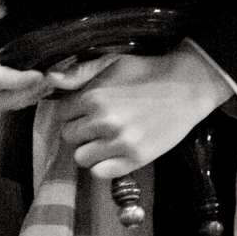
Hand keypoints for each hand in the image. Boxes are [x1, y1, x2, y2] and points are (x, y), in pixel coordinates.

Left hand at [44, 47, 233, 178]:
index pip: (63, 114)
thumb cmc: (146, 72)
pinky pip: (100, 173)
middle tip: (99, 125)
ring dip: (90, 150)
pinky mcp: (134, 159)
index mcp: (94, 97)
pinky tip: (114, 153)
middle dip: (81, 131)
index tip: (86, 111)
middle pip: (69, 136)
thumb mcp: (112, 63)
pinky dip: (103, 165)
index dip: (74, 112)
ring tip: (107, 139)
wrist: (185, 88)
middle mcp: (103, 121)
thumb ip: (80, 73)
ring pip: (81, 157)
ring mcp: (119, 142)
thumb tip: (50, 80)